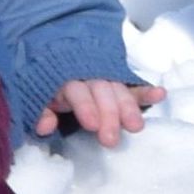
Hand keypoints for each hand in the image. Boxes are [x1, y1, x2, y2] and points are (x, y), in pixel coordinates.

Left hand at [38, 76, 160, 148]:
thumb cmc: (42, 86)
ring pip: (118, 88)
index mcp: (62, 77)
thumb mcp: (33, 97)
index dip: (85, 105)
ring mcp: (103, 76)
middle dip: (109, 113)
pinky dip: (145, 91)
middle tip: (112, 139)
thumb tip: (46, 126)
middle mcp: (86, 74)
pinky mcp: (116, 81)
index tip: (93, 125)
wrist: (48, 54)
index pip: (76, 90)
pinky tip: (161, 94)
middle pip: (101, 91)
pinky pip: (132, 85)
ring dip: (129, 106)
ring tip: (136, 127)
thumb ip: (38, 112)